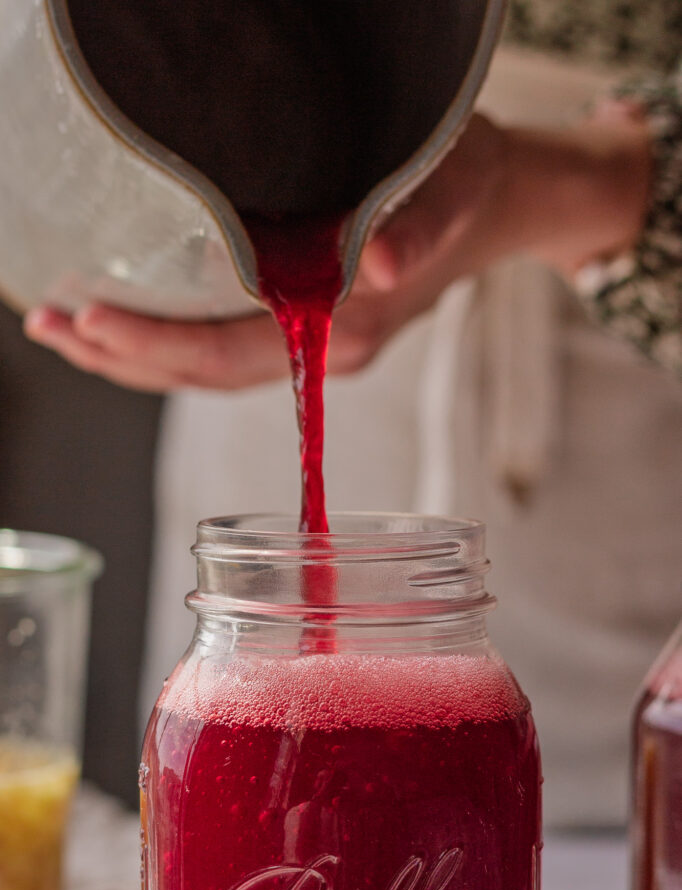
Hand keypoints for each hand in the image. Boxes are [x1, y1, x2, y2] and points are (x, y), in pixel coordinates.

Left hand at [23, 107, 650, 391]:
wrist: (499, 208)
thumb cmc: (469, 189)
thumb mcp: (450, 190)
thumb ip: (418, 227)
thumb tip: (378, 261)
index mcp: (345, 330)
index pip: (232, 353)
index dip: (158, 346)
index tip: (90, 322)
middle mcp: (321, 350)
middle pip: (204, 373)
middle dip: (122, 356)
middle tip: (49, 328)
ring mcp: (313, 345)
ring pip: (208, 366)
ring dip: (134, 353)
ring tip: (67, 328)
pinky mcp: (308, 328)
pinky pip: (226, 346)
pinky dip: (169, 339)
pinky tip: (129, 318)